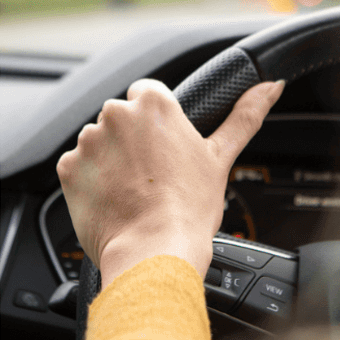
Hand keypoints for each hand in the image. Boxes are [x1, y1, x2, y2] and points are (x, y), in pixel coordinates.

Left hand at [57, 78, 284, 287]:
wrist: (154, 252)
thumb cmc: (189, 209)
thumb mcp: (221, 158)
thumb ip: (244, 116)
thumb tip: (270, 87)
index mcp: (154, 104)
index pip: (147, 94)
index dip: (156, 124)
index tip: (162, 149)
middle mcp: (116, 115)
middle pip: (120, 119)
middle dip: (131, 142)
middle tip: (151, 176)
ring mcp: (88, 141)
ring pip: (98, 143)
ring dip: (110, 161)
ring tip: (132, 192)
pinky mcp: (68, 168)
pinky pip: (78, 168)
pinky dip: (90, 182)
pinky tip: (113, 200)